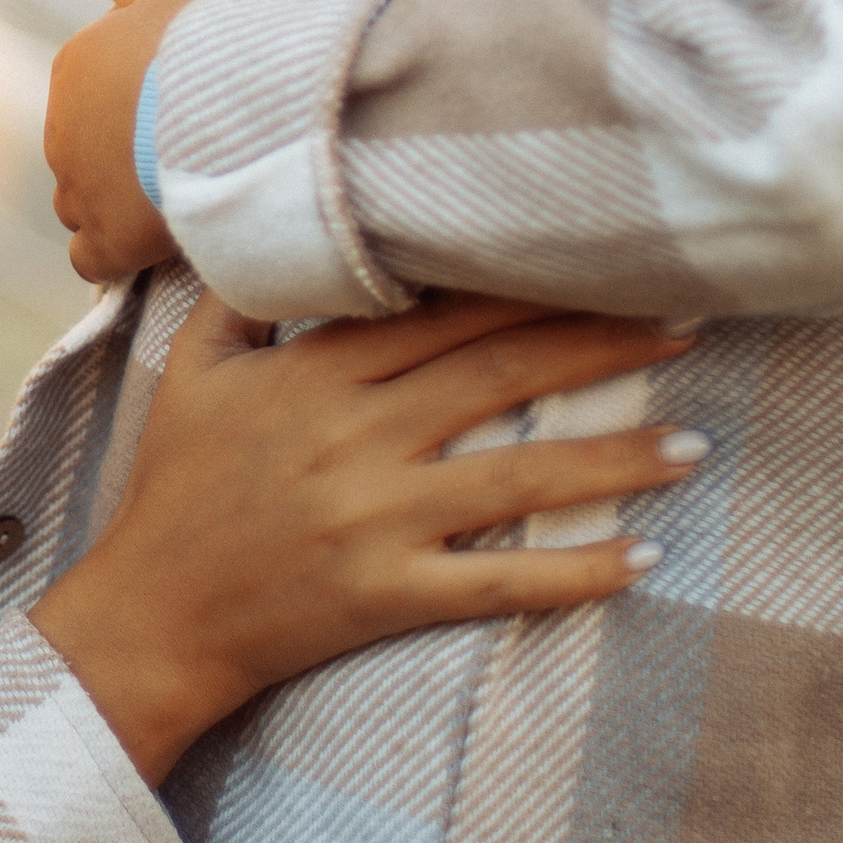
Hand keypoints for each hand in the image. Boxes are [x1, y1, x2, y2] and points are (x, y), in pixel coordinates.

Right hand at [31, 291, 703, 783]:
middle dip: (603, 344)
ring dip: (616, 458)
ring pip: (520, 473)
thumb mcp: (189, 372)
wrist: (148, 619)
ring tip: (695, 443)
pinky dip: (576, 573)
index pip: (444, 310)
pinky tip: (643, 558)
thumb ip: (238, 297)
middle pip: (501, 373)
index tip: (602, 262)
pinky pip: (501, 581)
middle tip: (686, 323)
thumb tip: (276, 223)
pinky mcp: (389, 593)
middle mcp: (356, 436)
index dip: (529, 284)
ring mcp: (377, 517)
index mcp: (315, 374)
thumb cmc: (171, 490)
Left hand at [46, 0, 209, 281]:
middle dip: (118, 155)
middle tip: (175, 155)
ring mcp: (78, 188)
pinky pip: (90, 258)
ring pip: (77, 203)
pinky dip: (111, 255)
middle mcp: (63, 129)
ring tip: (162, 201)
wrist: (220, 103)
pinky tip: (143, 247)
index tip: (173, 112)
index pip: (89, 92)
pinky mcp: (105, 239)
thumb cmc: (201, 41)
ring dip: (110, 203)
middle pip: (82, 149)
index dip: (130, 106)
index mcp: (75, 67)